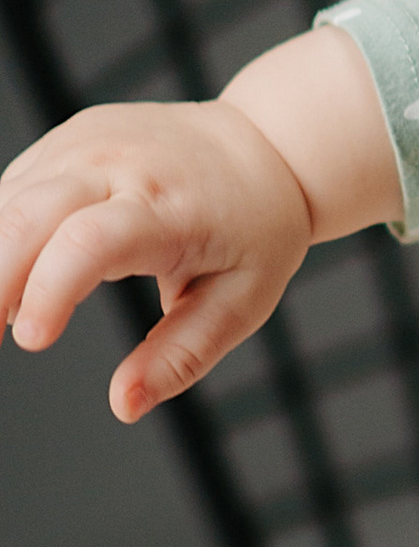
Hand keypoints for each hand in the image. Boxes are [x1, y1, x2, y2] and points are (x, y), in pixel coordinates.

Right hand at [1, 101, 315, 419]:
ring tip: (0, 317)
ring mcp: (86, 144)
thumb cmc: (255, 230)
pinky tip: (10, 277)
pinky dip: (1, 235)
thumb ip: (182, 357)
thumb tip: (124, 406)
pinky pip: (13, 188)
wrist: (263, 147)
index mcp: (169, 208)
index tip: (31, 340)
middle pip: (29, 215)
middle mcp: (119, 164)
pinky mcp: (66, 140)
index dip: (49, 289)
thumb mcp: (242, 302)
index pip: (90, 241)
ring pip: (9, 201)